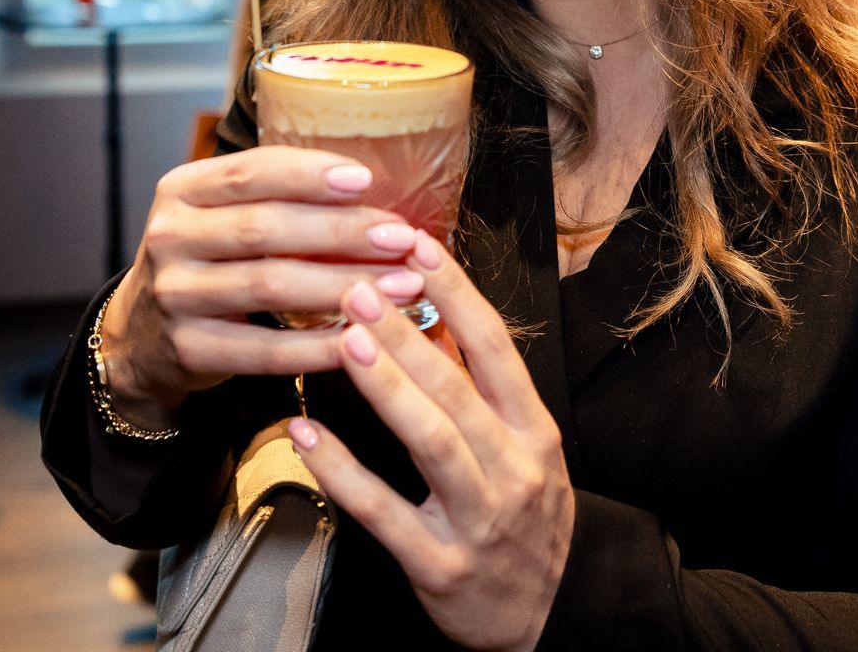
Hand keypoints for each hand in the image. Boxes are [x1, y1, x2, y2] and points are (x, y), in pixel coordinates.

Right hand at [98, 147, 417, 428]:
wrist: (142, 336)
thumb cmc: (208, 260)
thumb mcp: (221, 214)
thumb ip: (277, 197)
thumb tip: (372, 190)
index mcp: (183, 190)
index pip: (251, 171)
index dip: (310, 174)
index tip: (366, 179)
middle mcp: (171, 237)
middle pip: (267, 228)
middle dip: (343, 231)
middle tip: (403, 238)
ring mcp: (175, 295)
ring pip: (271, 286)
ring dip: (344, 285)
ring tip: (402, 285)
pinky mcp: (188, 349)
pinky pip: (265, 349)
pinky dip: (318, 345)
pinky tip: (363, 337)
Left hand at [291, 229, 571, 651]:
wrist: (551, 613)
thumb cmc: (528, 518)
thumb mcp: (524, 446)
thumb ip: (481, 389)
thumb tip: (434, 317)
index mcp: (533, 429)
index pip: (496, 347)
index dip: (458, 293)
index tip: (419, 246)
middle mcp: (513, 468)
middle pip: (459, 389)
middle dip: (409, 334)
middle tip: (361, 286)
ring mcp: (478, 518)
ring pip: (431, 441)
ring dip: (387, 387)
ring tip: (346, 339)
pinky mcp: (439, 564)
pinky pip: (384, 512)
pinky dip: (343, 472)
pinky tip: (306, 436)